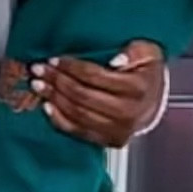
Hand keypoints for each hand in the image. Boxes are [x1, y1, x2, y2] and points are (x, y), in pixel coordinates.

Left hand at [31, 40, 167, 147]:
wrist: (153, 103)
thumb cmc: (146, 75)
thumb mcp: (148, 53)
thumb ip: (134, 51)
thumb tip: (115, 60)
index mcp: (137, 88)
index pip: (95, 76)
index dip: (72, 67)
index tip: (56, 60)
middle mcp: (128, 112)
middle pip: (83, 96)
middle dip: (57, 81)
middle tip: (40, 70)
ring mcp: (118, 130)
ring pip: (78, 114)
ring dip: (54, 98)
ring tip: (39, 85)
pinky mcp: (109, 140)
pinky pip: (78, 131)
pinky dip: (59, 119)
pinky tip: (48, 106)